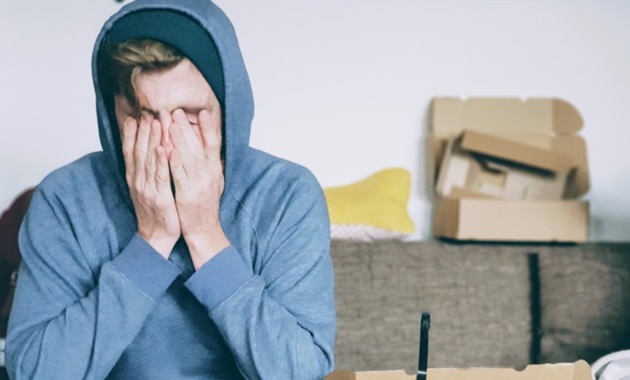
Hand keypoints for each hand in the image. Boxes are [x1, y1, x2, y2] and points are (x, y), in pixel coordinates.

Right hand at [121, 116, 180, 257]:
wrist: (156, 236)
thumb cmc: (155, 211)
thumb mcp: (146, 188)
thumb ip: (145, 170)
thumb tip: (146, 151)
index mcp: (134, 178)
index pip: (130, 151)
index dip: (132, 134)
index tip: (134, 116)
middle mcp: (137, 181)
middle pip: (138, 151)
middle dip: (143, 130)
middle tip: (147, 112)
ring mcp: (147, 188)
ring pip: (148, 159)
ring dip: (152, 139)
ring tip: (155, 122)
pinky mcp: (160, 196)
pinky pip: (160, 176)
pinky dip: (160, 161)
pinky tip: (162, 148)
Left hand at [168, 109, 228, 268]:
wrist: (204, 229)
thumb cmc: (205, 204)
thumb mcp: (214, 181)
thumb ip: (211, 163)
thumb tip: (210, 145)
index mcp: (215, 169)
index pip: (214, 143)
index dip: (209, 127)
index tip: (203, 112)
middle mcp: (209, 173)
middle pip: (198, 145)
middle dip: (185, 127)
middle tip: (175, 111)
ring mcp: (198, 183)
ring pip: (187, 156)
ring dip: (178, 139)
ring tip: (169, 122)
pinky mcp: (187, 193)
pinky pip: (179, 174)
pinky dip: (174, 161)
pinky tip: (167, 149)